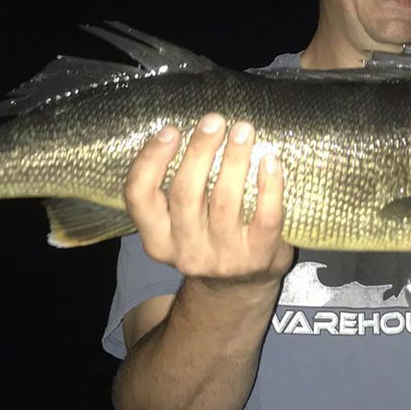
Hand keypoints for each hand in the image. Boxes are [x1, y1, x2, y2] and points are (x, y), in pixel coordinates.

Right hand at [124, 113, 293, 286]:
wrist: (240, 288)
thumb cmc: (210, 238)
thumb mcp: (181, 223)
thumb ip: (180, 188)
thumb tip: (197, 129)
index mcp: (158, 238)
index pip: (140, 197)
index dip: (151, 160)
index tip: (171, 130)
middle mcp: (186, 251)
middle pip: (185, 193)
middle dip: (200, 151)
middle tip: (214, 121)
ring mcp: (223, 257)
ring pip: (225, 201)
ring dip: (234, 159)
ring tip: (243, 130)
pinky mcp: (258, 257)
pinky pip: (265, 217)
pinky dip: (269, 185)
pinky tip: (270, 160)